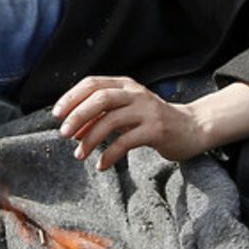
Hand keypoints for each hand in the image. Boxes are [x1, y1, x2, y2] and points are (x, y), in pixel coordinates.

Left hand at [52, 76, 205, 169]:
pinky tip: (101, 165)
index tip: (57, 115)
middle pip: (100, 98)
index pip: (92, 83)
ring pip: (111, 120)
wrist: (192, 128)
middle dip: (77, 115)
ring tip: (79, 154)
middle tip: (63, 134)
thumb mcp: (126, 112)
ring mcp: (147, 111)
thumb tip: (72, 130)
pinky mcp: (156, 130)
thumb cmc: (152, 120)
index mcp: (125, 85)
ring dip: (90, 138)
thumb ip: (101, 116)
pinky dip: (110, 154)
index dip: (71, 97)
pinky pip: (126, 142)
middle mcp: (136, 93)